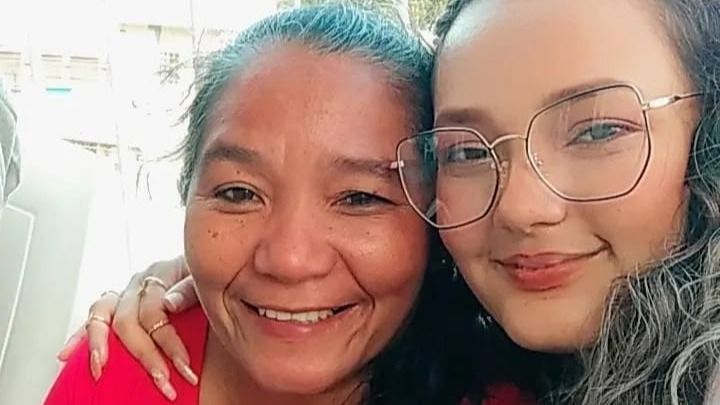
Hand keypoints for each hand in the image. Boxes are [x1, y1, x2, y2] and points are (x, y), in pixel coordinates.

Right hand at [57, 256, 198, 399]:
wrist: (204, 265)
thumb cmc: (204, 274)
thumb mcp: (205, 277)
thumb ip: (189, 289)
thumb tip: (168, 303)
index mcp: (160, 273)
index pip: (154, 311)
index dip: (168, 341)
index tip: (184, 366)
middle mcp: (138, 284)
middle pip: (128, 321)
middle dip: (145, 355)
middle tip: (163, 381)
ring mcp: (125, 293)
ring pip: (101, 316)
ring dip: (99, 345)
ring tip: (101, 369)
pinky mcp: (118, 304)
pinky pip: (93, 318)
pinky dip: (80, 336)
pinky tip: (67, 354)